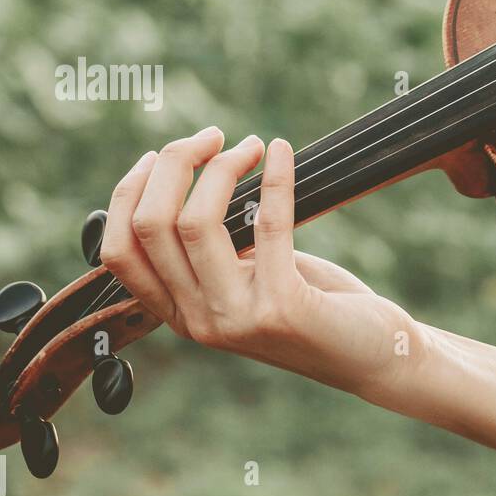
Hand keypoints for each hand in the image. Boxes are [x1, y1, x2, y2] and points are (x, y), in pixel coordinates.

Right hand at [99, 127, 420, 397]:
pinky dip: (274, 177)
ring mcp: (237, 319)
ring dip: (221, 167)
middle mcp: (199, 321)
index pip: (120, 250)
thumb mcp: (252, 280)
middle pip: (151, 225)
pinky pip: (268, 223)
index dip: (130, 192)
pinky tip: (280, 150)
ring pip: (195, 222)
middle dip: (174, 164)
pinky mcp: (283, 308)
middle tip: (213, 137)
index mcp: (180, 315)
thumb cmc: (316, 307)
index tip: (159, 156)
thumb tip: (196, 177)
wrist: (375, 357)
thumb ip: (217, 248)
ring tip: (249, 144)